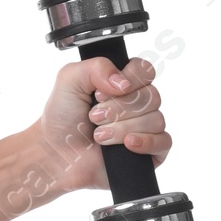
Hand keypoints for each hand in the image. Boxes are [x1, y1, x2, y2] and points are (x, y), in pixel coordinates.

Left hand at [35, 54, 171, 194]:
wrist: (56, 155)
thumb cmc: (61, 118)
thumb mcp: (69, 80)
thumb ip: (96, 66)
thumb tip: (123, 82)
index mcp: (123, 83)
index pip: (145, 70)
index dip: (127, 80)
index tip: (99, 94)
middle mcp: (137, 103)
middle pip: (152, 96)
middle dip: (118, 108)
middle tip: (94, 117)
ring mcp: (145, 128)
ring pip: (156, 119)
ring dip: (122, 127)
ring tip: (99, 135)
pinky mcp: (149, 152)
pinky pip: (164, 142)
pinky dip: (146, 142)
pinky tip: (127, 144)